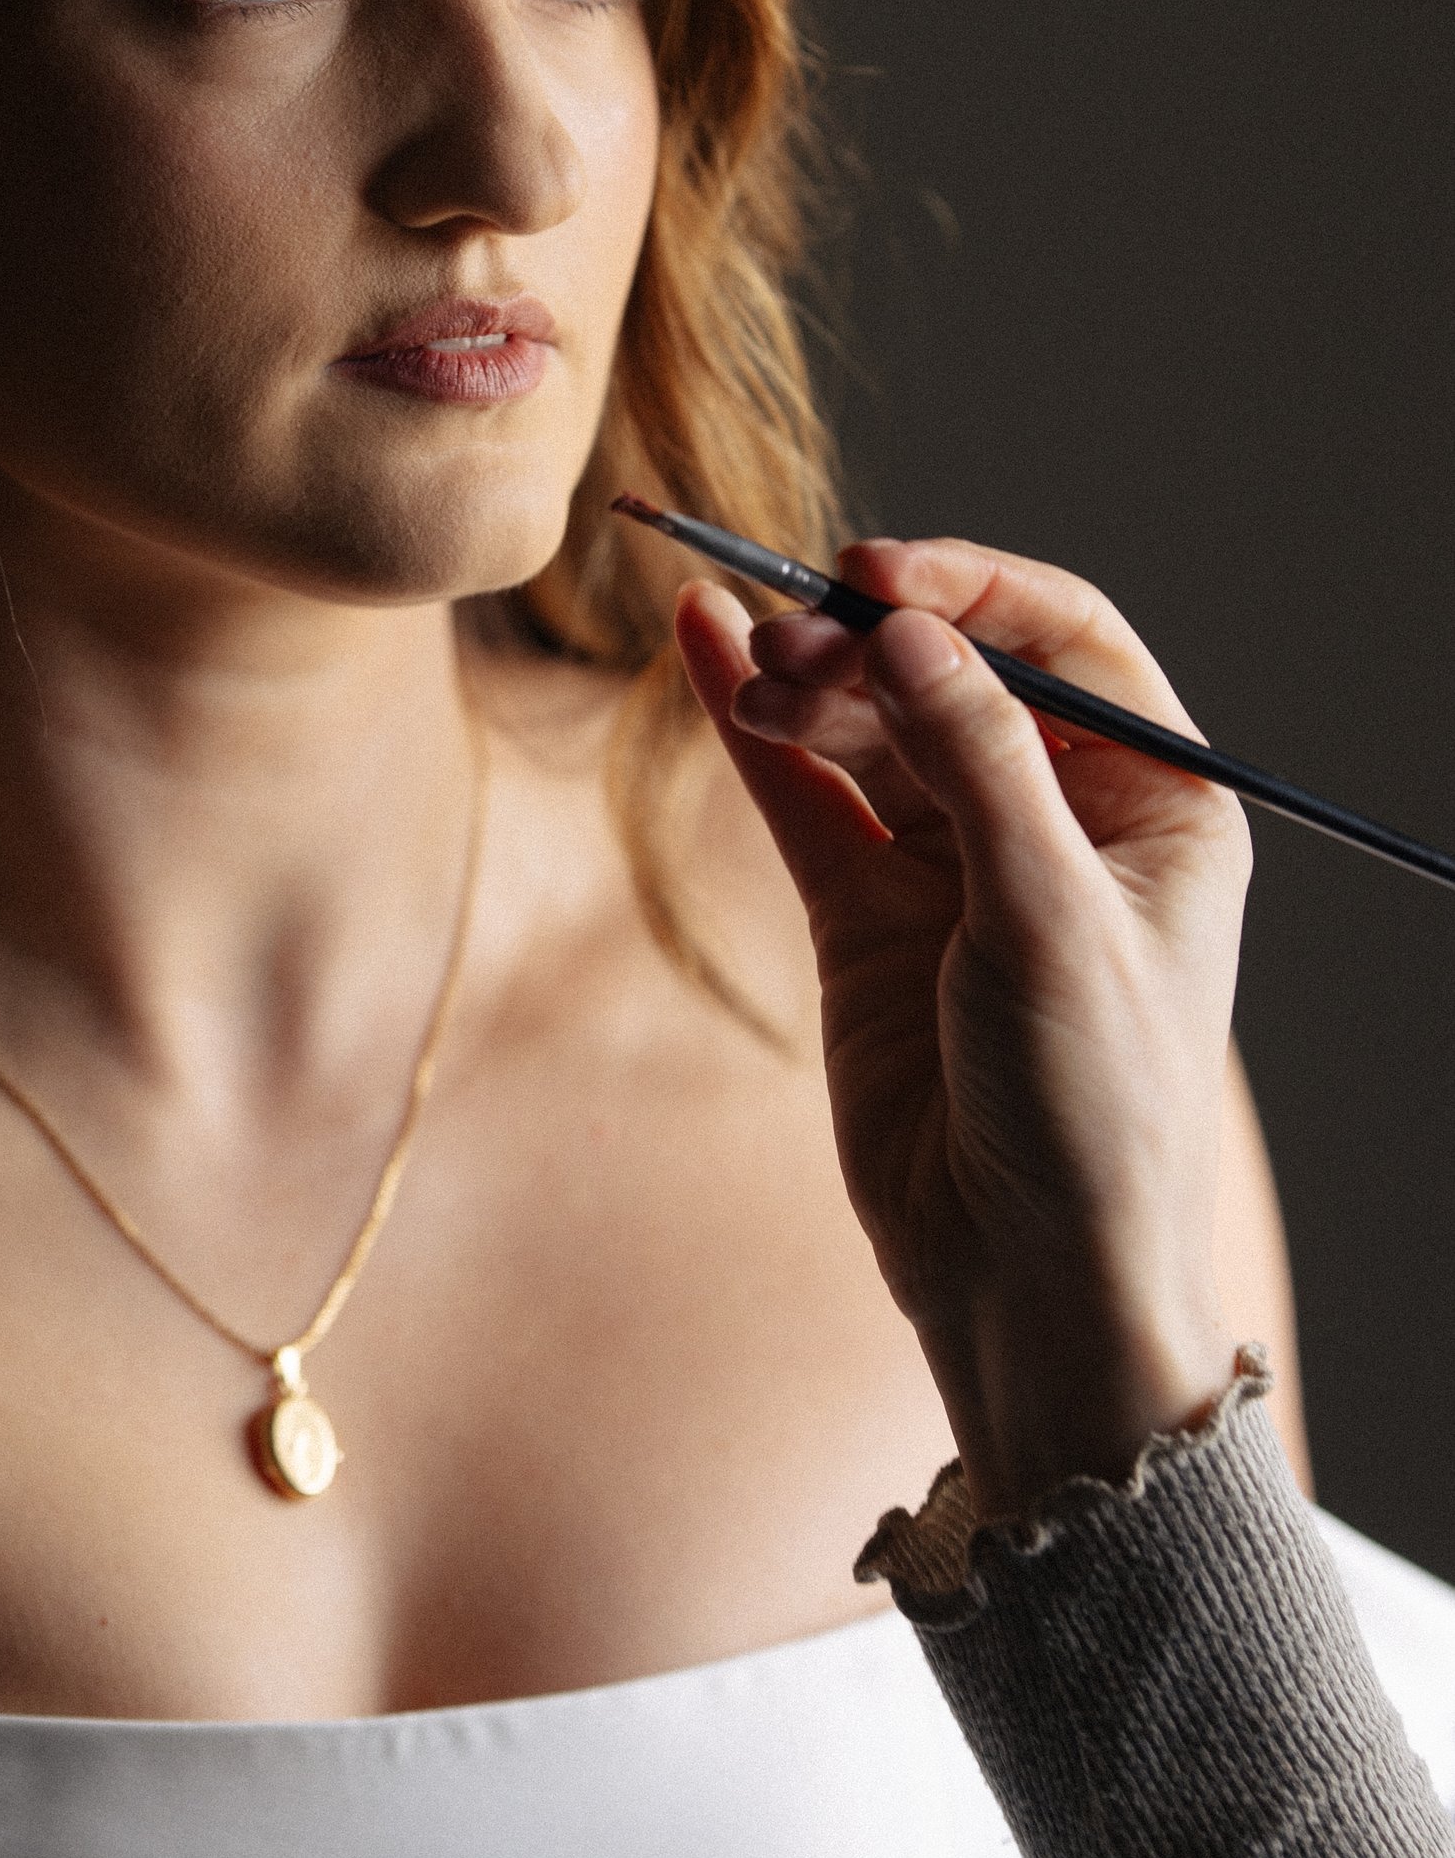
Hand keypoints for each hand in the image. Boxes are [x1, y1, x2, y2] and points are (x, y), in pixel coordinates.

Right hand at [675, 540, 1251, 1517]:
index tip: (872, 576)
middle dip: (863, 642)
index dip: (968, 591)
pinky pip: (806, 795)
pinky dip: (753, 727)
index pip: (1062, 644)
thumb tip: (904, 628)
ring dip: (803, 680)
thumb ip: (977, 762)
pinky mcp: (867, 920)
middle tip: (788, 642)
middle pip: (948, 673)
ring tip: (742, 659)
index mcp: (1157, 806)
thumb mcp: (1050, 919)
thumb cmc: (1091, 1113)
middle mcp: (1057, 818)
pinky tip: (701, 648)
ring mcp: (955, 866)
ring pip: (866, 725)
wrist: (1027, 1281)